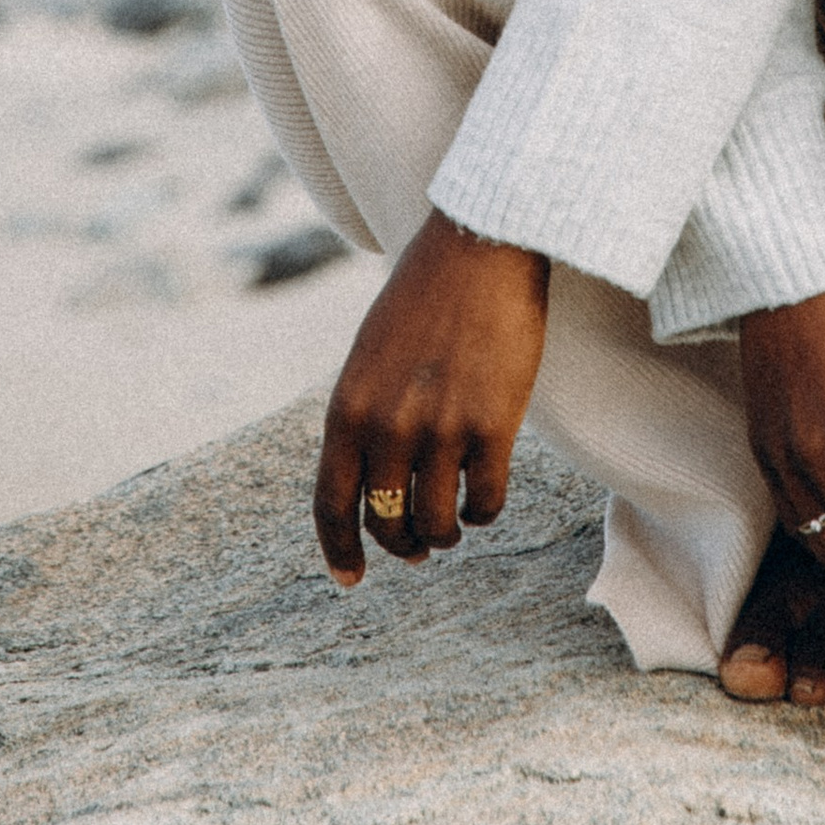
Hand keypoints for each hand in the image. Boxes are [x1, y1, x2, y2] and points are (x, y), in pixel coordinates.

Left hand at [313, 208, 550, 582]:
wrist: (480, 245)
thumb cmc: (424, 296)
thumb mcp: (370, 356)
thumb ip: (364, 417)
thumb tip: (375, 486)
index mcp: (347, 407)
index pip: (331, 505)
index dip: (340, 552)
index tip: (351, 579)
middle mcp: (387, 426)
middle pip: (385, 523)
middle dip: (401, 545)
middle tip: (417, 548)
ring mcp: (441, 429)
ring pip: (436, 523)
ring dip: (444, 533)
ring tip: (452, 525)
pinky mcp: (494, 426)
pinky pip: (486, 501)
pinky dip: (484, 512)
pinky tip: (484, 500)